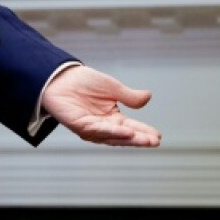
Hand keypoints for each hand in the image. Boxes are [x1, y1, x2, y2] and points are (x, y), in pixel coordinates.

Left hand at [41, 65, 161, 146]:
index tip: (158, 136)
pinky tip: (125, 132)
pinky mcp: (80, 126)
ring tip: (145, 139)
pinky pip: (98, 131)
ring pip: (113, 137)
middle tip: (155, 141)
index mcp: (112, 118)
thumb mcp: (113, 87)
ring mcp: (92, 128)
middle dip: (140, 139)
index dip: (144, 132)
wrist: (61, 77)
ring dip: (129, 139)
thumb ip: (129, 95)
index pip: (132, 127)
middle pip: (124, 136)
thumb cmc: (84, 82)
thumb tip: (149, 97)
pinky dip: (112, 132)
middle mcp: (103, 126)